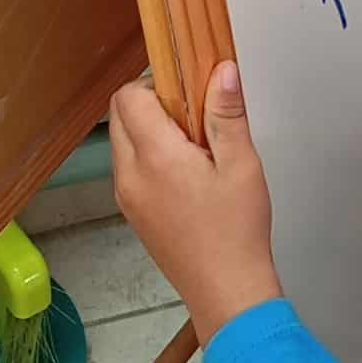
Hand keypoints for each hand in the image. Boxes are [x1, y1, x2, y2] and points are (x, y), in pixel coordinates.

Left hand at [110, 63, 281, 345]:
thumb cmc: (236, 232)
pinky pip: (128, 169)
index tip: (186, 89)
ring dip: (148, 131)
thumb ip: (227, 113)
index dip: (154, 83)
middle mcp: (130, 175)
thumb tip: (221, 70)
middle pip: (119, 116)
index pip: (128, 97)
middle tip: (193, 117)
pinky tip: (187, 175)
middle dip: (150, 104)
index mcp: (154, 157)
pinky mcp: (132, 214)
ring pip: (122, 142)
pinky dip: (148, 158)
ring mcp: (127, 198)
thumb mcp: (241, 164)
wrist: (226, 292)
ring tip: (194, 148)